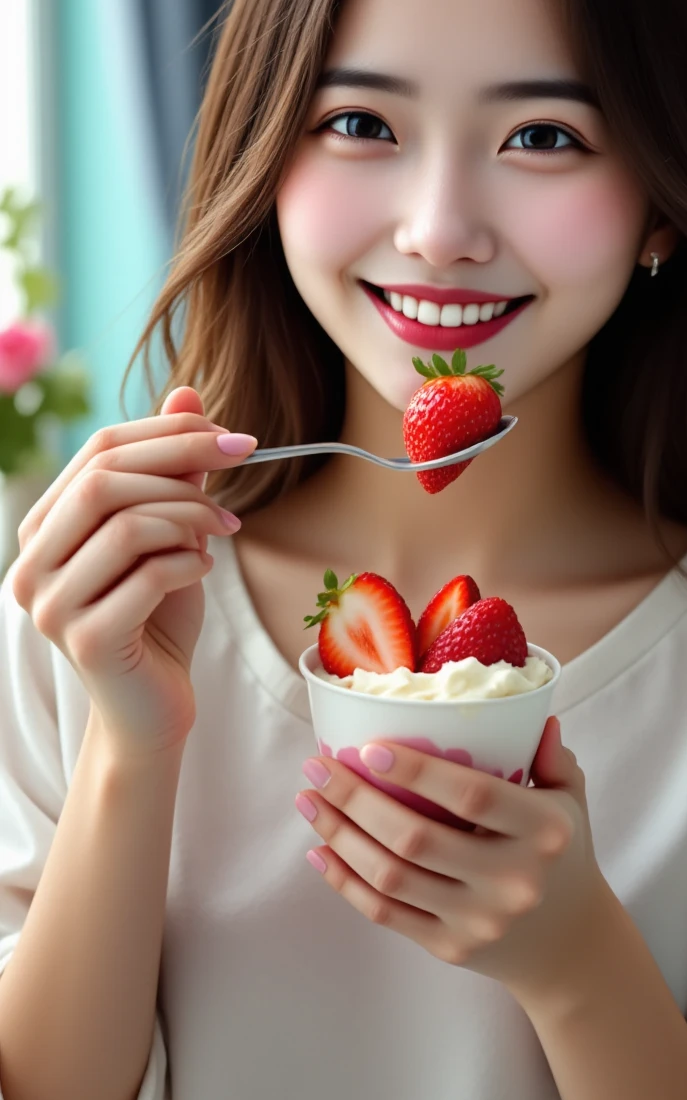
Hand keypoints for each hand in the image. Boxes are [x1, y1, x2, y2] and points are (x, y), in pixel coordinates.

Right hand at [9, 386, 255, 759]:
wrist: (156, 708)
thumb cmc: (159, 615)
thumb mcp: (169, 531)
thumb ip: (171, 469)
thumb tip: (188, 391)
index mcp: (44, 527)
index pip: (97, 450)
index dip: (167, 431)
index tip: (232, 435)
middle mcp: (32, 563)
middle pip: (103, 480)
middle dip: (181, 465)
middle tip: (240, 469)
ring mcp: (51, 605)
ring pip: (125, 524)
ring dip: (189, 515)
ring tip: (222, 529)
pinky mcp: (85, 640)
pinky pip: (146, 575)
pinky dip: (188, 561)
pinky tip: (203, 568)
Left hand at [296, 716, 610, 1011]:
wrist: (569, 947)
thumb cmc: (562, 854)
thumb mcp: (571, 799)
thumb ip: (551, 756)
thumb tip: (531, 712)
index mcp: (542, 832)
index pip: (472, 796)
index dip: (418, 771)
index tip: (369, 746)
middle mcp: (511, 880)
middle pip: (416, 838)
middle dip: (355, 799)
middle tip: (316, 765)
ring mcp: (478, 921)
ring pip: (391, 877)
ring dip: (339, 836)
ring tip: (308, 800)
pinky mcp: (450, 949)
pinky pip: (386, 914)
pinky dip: (345, 881)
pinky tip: (319, 851)